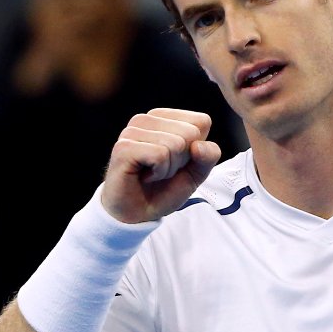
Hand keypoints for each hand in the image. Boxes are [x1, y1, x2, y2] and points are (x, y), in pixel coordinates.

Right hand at [101, 108, 221, 223]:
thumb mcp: (196, 173)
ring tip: (152, 174)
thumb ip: (208, 156)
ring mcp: (132, 131)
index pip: (201, 122)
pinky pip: (160, 155)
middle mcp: (145, 119)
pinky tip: (144, 176)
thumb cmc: (163, 189)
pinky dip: (158, 173)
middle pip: (189, 133)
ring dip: (169, 169)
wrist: (137, 214)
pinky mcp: (123, 147)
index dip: (196, 149)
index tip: (176, 162)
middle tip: (162, 170)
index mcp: (163, 117)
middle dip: (182, 160)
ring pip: (175, 144)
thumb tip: (198, 145)